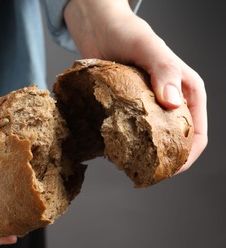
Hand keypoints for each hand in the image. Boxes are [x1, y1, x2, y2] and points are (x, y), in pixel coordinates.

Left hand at [64, 0, 207, 172]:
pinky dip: (125, 141)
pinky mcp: (128, 107)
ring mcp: (148, 106)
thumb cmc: (127, 32)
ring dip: (143, 153)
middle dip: (163, 160)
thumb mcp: (148, 46)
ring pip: (152, 139)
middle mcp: (170, 102)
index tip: (167, 170)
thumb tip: (174, 102)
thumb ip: (165, 70)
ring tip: (127, 163)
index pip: (196, 133)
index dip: (186, 156)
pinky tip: (113, 146)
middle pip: (175, 141)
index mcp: (187, 91)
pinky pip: (132, 131)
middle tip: (143, 172)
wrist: (98, 29)